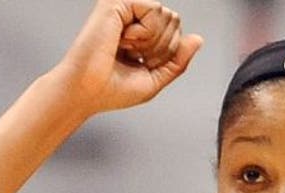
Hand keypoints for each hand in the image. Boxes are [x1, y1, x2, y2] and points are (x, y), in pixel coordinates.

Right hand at [53, 0, 202, 114]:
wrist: (86, 92)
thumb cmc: (111, 89)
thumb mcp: (155, 79)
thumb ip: (178, 60)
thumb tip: (198, 39)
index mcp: (139, 33)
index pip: (176, 31)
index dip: (168, 53)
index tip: (142, 65)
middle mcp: (131, 17)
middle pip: (175, 21)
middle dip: (163, 47)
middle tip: (135, 58)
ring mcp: (124, 8)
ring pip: (168, 15)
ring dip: (153, 42)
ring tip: (128, 49)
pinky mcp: (117, 3)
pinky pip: (155, 9)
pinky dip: (146, 32)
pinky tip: (123, 40)